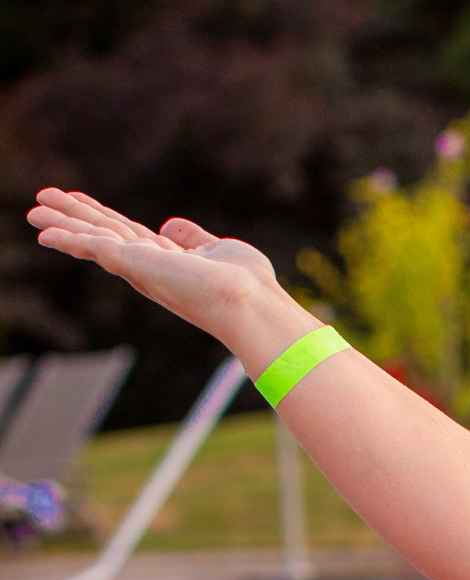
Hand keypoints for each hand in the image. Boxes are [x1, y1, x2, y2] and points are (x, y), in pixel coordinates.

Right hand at [26, 190, 276, 342]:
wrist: (252, 304)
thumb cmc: (249, 286)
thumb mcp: (221, 251)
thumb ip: (195, 240)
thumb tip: (169, 225)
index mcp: (169, 262)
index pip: (128, 234)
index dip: (103, 216)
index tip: (78, 200)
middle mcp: (151, 267)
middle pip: (105, 233)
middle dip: (74, 217)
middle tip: (41, 200)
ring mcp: (142, 267)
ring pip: (94, 237)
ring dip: (63, 223)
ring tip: (33, 210)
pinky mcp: (135, 264)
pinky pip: (94, 247)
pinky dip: (68, 239)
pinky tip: (44, 232)